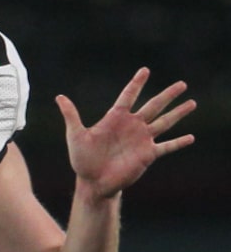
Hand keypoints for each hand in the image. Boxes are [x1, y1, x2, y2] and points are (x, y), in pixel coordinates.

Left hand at [55, 67, 196, 198]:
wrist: (92, 182)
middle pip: (153, 106)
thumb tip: (59, 97)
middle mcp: (131, 126)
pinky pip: (167, 147)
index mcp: (115, 118)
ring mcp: (141, 140)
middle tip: (182, 83)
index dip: (137, 83)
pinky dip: (178, 142)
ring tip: (192, 102)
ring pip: (164, 122)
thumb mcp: (76, 135)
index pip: (128, 96)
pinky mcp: (148, 155)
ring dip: (178, 113)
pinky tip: (191, 137)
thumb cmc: (82, 159)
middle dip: (167, 95)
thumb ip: (71, 115)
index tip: (145, 70)